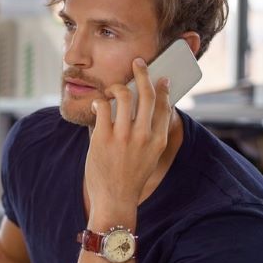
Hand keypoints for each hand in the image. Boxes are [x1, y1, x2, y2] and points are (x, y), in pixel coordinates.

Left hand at [85, 57, 171, 227]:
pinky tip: (97, 105)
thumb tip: (147, 109)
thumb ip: (151, 134)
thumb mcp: (149, 157)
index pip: (165, 105)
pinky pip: (102, 108)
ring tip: (111, 90)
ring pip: (123, 96)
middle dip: (143, 73)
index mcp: (158, 140)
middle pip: (147, 94)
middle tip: (137, 62)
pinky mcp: (102, 138)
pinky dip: (99, 102)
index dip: (163, 88)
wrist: (115, 200)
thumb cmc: (130, 178)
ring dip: (116, 87)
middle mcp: (143, 135)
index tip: (160, 78)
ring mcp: (123, 136)